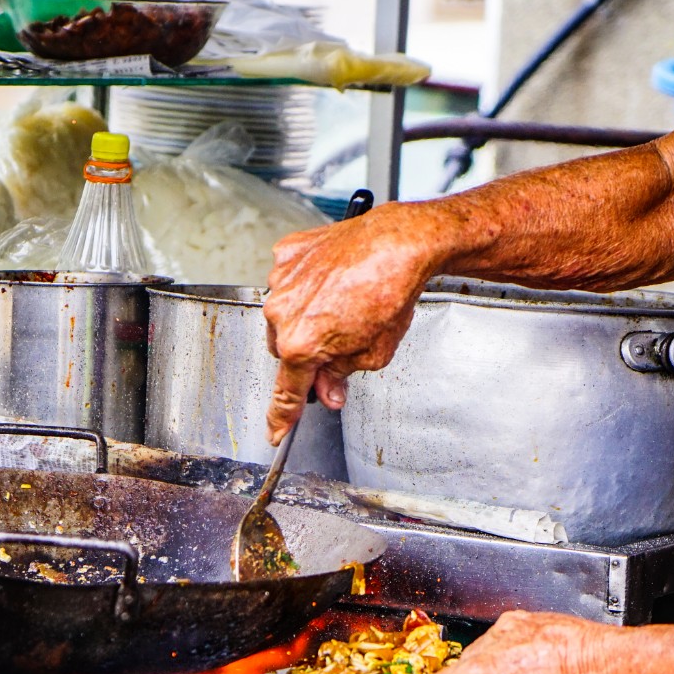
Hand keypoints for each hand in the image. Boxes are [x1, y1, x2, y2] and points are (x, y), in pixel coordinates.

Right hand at [262, 204, 444, 443]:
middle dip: (308, 352)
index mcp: (302, 345)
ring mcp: (281, 281)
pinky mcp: (287, 254)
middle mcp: (282, 314)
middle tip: (340, 342)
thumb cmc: (391, 292)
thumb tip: (328, 390)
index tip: (276, 430)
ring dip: (305, 316)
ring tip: (343, 302)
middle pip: (286, 350)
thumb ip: (341, 375)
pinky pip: (288, 280)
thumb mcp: (374, 353)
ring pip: (283, 314)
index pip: (286, 392)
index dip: (282, 416)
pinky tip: (333, 280)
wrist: (398, 243)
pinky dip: (306, 284)